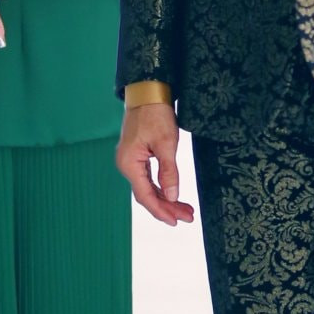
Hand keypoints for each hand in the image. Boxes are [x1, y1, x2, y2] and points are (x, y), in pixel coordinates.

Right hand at [116, 103, 194, 226]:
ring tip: (185, 210)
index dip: (161, 211)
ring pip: (148, 188)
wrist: (147, 93)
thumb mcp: (166, 143)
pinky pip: (148, 179)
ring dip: (166, 199)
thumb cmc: (155, 114)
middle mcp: (126, 165)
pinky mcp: (137, 157)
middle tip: (187, 217)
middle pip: (147, 194)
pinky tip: (173, 195)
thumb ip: (169, 172)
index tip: (176, 221)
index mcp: (129, 164)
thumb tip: (172, 196)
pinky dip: (161, 188)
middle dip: (167, 207)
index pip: (146, 195)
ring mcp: (130, 161)